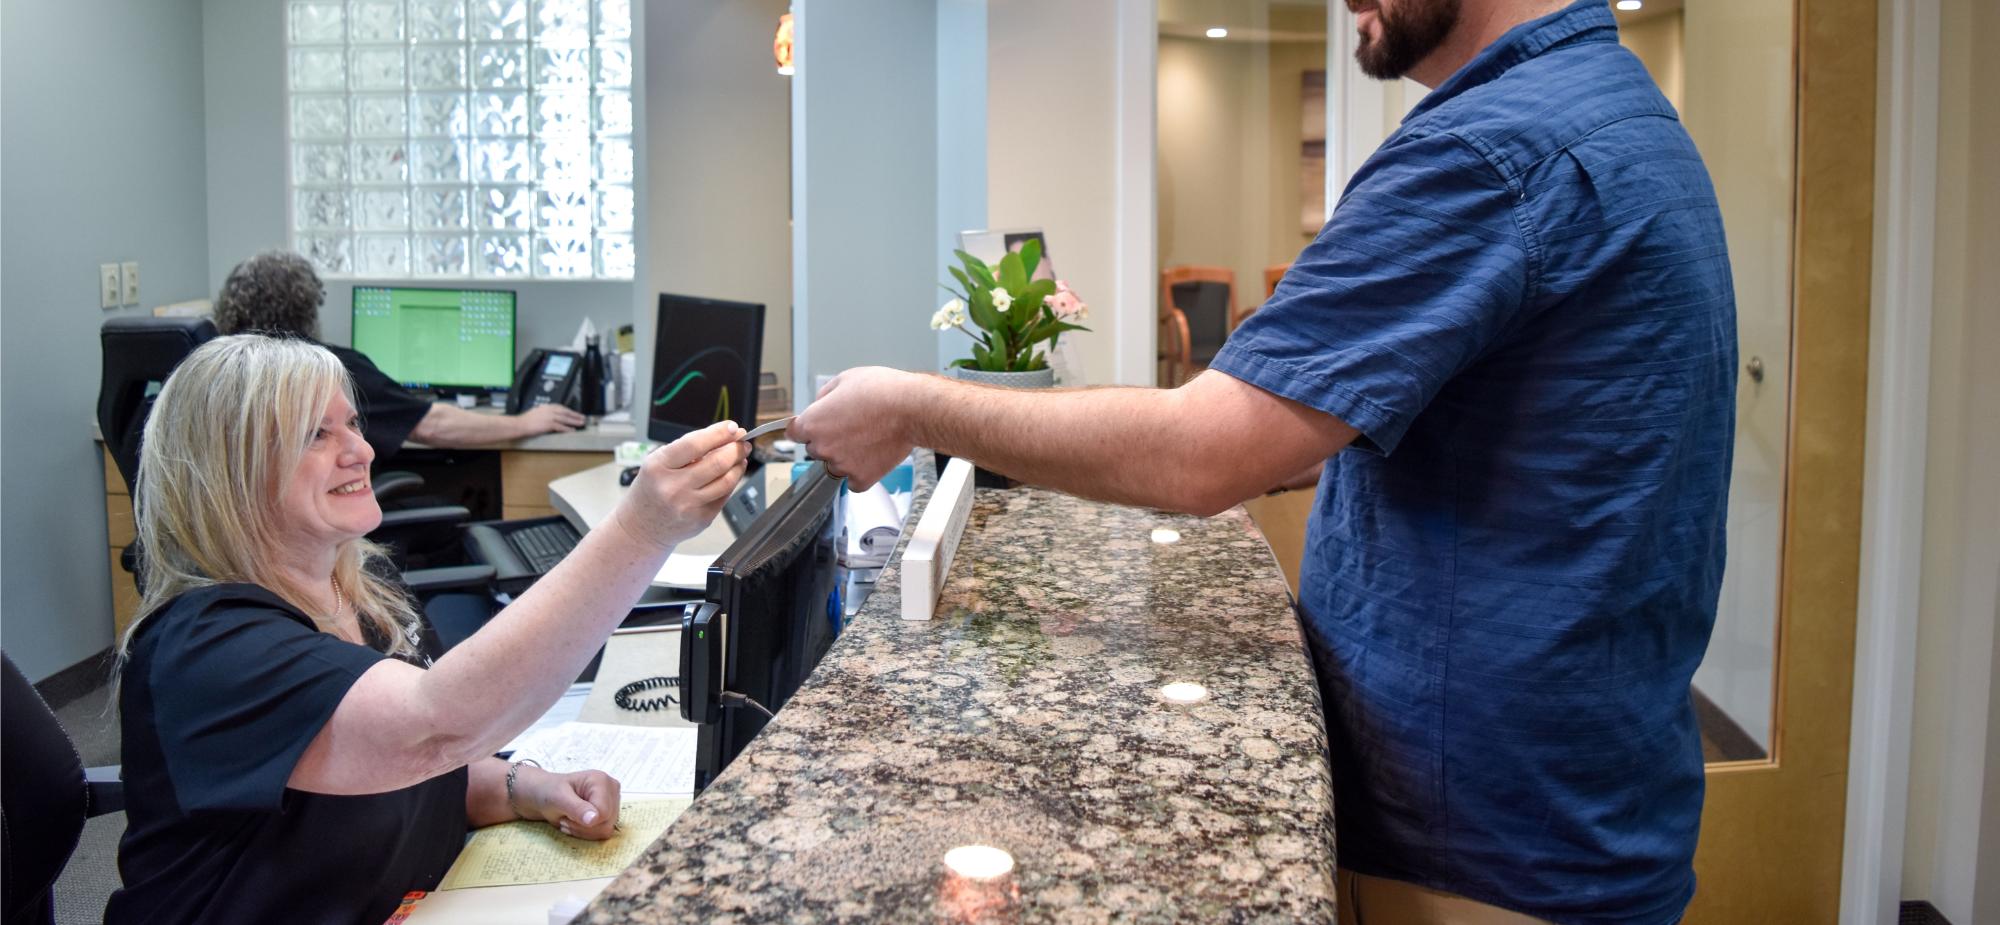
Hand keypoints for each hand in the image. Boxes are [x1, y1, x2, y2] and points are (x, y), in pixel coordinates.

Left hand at [518, 766, 620, 840]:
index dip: (584, 822)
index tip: (566, 816)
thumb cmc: (549, 792)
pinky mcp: (609, 813)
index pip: (604, 812)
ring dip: (583, 831)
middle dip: (583, 827)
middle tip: (565, 819)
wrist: (544, 795)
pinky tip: (575, 824)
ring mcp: (612, 802)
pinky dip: (587, 833)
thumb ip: (576, 808)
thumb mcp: (558, 798)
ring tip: (569, 820)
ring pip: (606, 830)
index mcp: (601, 780)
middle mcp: (611, 789)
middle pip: (607, 823)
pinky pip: (603, 833)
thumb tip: (594, 819)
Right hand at [519, 402, 585, 433]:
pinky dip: (567, 429)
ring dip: (574, 421)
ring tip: (581, 423)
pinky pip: (560, 426)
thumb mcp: (536, 412)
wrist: (519, 424)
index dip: (569, 410)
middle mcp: (549, 410)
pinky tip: (572, 430)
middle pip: (565, 412)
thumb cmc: (525, 420)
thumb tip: (550, 415)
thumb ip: (544, 412)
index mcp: (546, 407)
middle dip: (575, 415)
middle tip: (582, 417)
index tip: (575, 413)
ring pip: (565, 419)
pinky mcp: (548, 424)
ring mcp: (549, 417)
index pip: (561, 407)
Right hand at [609, 420, 749, 549]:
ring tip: (740, 457)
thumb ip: (687, 450)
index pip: (695, 444)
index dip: (719, 434)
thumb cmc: (650, 490)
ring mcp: (688, 506)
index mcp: (659, 467)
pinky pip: (724, 496)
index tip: (733, 427)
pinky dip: (731, 482)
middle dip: (735, 449)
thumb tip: (724, 437)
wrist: (640, 528)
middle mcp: (673, 487)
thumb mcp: (657, 463)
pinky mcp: (701, 520)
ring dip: (738, 465)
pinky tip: (731, 475)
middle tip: (743, 442)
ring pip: (726, 481)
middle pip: (717, 463)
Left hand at [790, 367, 922, 489]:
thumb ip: (825, 396)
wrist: (911, 409)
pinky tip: (871, 456)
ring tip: (866, 439)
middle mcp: (823, 447)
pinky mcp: (862, 478)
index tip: (812, 427)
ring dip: (844, 457)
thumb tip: (821, 405)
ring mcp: (842, 465)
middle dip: (828, 440)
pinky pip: (854, 481)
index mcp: (813, 422)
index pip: (794, 432)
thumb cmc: (882, 391)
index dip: (805, 427)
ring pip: (834, 466)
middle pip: (815, 449)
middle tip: (850, 428)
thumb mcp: (845, 379)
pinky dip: (861, 473)